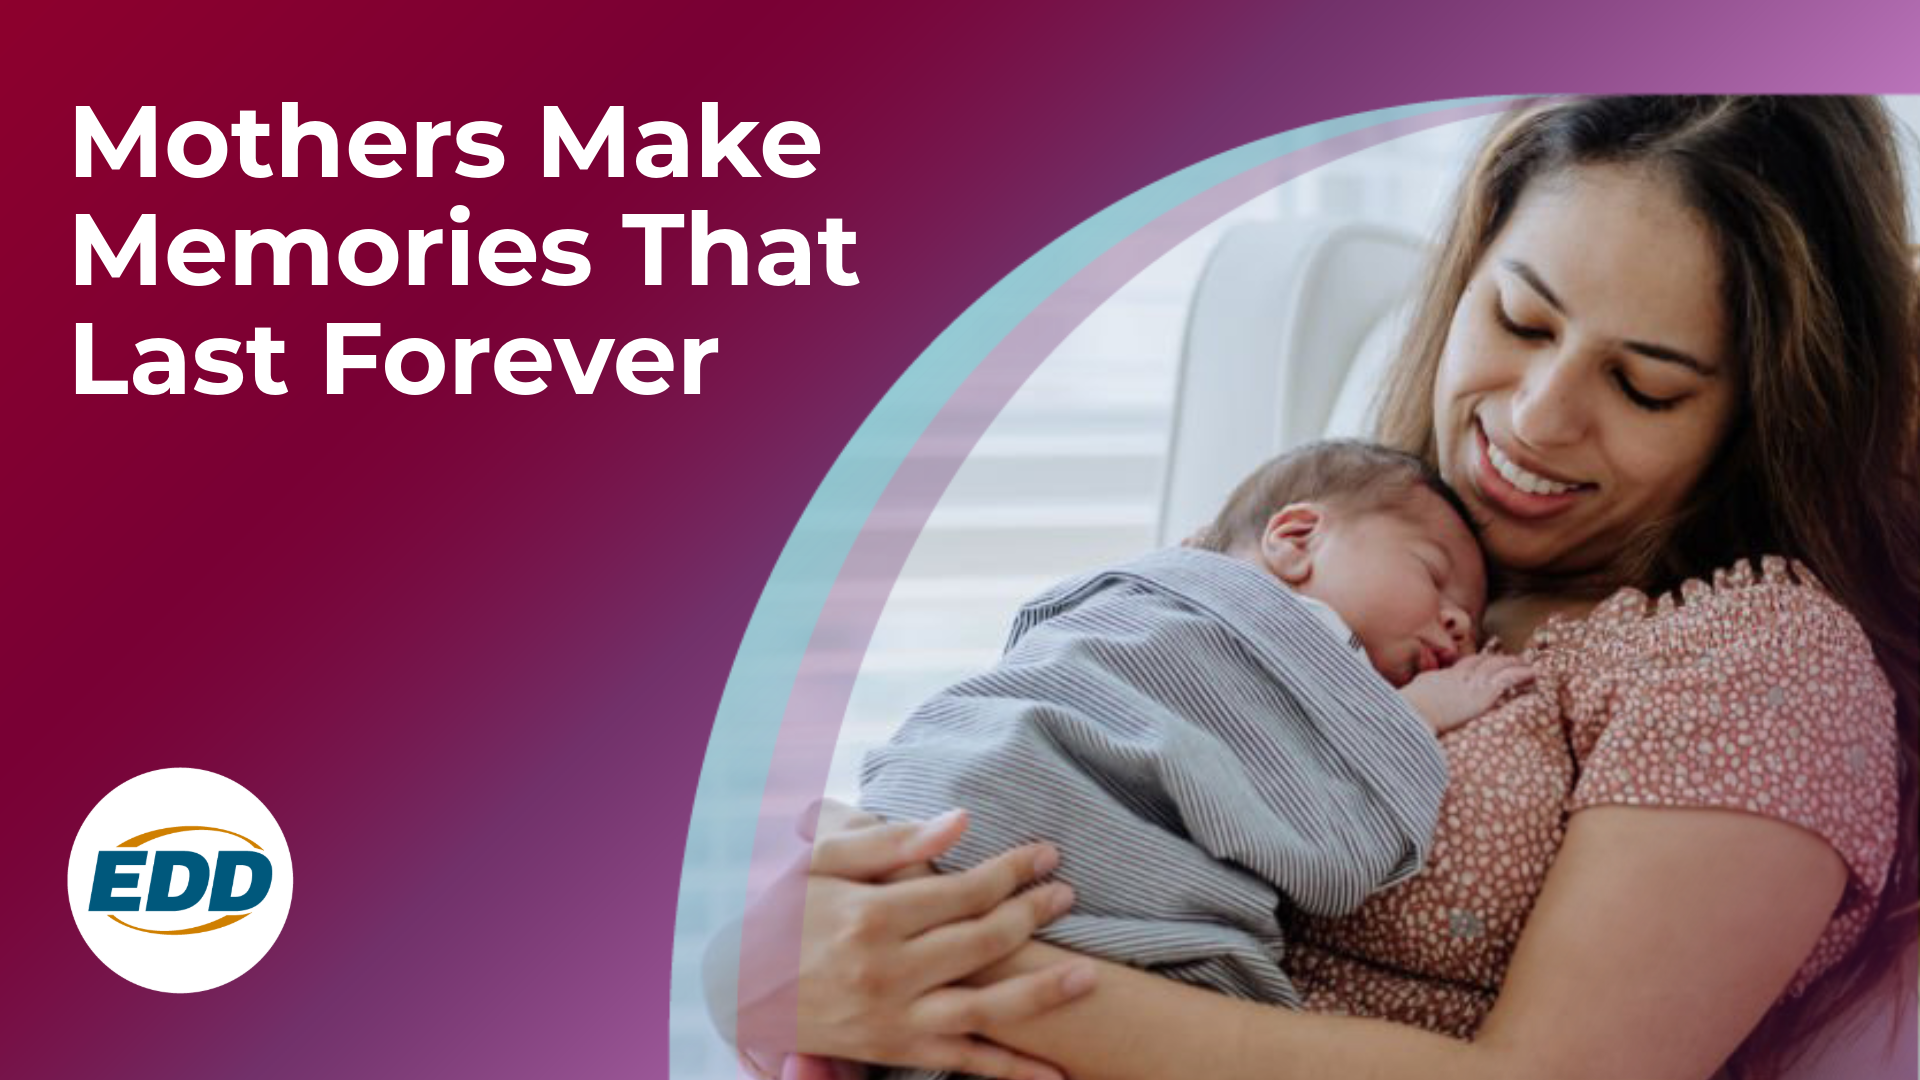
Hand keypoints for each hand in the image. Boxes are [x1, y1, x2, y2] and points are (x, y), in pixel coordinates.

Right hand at [735, 808, 1095, 1079]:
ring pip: (986, 1007)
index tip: (1046, 856)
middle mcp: (888, 969)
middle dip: (1034, 914)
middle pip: (983, 941)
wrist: (740, 988)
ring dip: (1043, 992)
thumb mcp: (823, 865)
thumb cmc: (785, 915)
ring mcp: (895, 1015)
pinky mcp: (896, 1049)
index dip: (1012, 871)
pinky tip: (1056, 1072)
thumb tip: (960, 821)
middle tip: (1067, 894)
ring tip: (1088, 975)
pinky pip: (965, 1062)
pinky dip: (1013, 1071)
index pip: (963, 891)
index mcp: (872, 915)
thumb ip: (892, 842)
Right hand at [1399, 653, 1534, 732]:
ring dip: (1513, 663)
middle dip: (1496, 659)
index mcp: (1439, 678)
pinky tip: (1533, 674)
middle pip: (1480, 662)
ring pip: (1496, 666)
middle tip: (1510, 659)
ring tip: (1526, 664)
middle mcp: (1457, 677)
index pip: (1461, 666)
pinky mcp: (1482, 694)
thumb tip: (1407, 705)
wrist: (1411, 713)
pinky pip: (1506, 678)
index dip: (1475, 663)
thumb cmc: (1406, 712)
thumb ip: (1415, 698)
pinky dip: (1521, 674)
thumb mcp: (1408, 700)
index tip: (1484, 662)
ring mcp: (1471, 684)